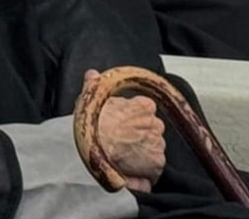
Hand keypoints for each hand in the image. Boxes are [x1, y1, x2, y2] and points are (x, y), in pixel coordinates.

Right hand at [83, 70, 165, 191]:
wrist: (97, 145)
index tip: (126, 126)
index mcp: (143, 106)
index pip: (147, 111)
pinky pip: (153, 169)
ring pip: (154, 149)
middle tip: (124, 145)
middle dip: (141, 138)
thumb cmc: (93, 124)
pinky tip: (132, 173)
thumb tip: (92, 75)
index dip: (136, 120)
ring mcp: (157, 143)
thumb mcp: (91, 99)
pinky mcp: (156, 162)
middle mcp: (154, 124)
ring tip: (125, 160)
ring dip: (143, 154)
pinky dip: (145, 173)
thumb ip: (94, 85)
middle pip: (152, 131)